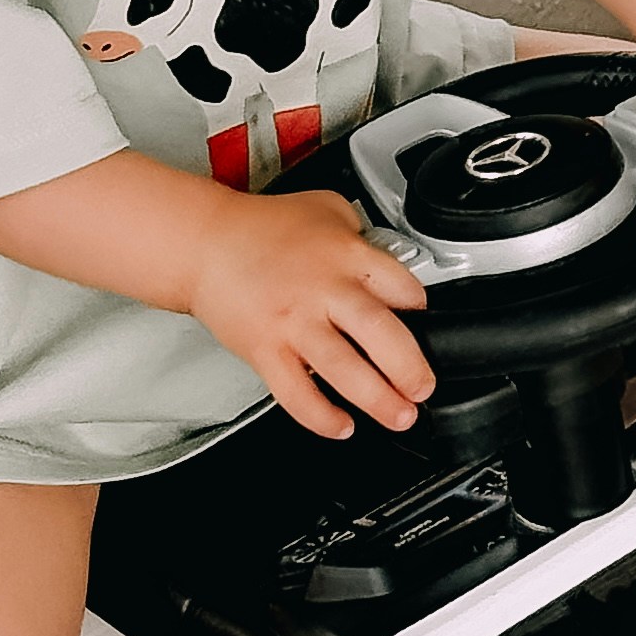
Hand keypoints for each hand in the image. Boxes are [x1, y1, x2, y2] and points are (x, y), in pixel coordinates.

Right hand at [187, 184, 432, 441]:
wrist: (206, 244)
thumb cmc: (264, 227)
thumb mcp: (330, 209)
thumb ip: (362, 234)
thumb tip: (386, 256)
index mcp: (348, 255)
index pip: (401, 285)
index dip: (421, 309)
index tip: (428, 329)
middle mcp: (325, 291)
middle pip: (379, 332)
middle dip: (409, 367)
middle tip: (424, 388)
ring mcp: (294, 324)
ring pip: (343, 369)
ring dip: (376, 400)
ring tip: (399, 417)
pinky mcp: (265, 351)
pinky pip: (296, 394)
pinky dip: (320, 416)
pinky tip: (341, 426)